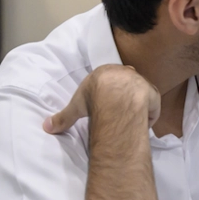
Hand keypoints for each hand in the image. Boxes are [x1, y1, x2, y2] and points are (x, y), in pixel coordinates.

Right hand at [44, 64, 159, 135]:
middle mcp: (125, 73)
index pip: (109, 79)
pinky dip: (149, 114)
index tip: (107, 101)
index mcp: (106, 72)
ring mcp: (140, 82)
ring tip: (133, 119)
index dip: (108, 90)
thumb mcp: (75, 107)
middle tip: (121, 110)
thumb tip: (46, 127)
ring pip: (141, 94)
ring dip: (139, 105)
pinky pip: (152, 105)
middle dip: (125, 95)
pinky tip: (144, 123)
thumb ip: (63, 117)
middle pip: (127, 83)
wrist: (116, 97)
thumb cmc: (93, 98)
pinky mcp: (152, 93)